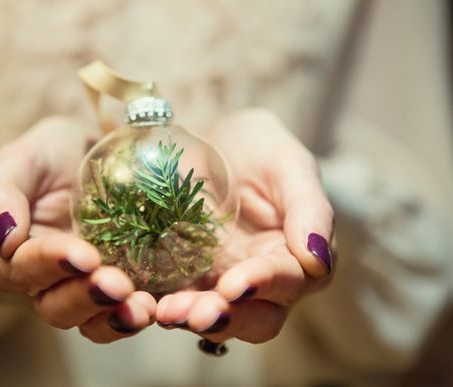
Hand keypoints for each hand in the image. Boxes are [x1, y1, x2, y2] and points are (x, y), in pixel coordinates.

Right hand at [0, 116, 155, 342]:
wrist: (89, 155)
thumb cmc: (49, 158)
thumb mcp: (21, 161)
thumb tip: (3, 239)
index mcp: (12, 256)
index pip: (24, 269)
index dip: (52, 263)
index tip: (83, 255)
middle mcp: (45, 283)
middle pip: (57, 306)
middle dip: (87, 298)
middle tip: (117, 285)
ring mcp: (82, 291)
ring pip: (90, 321)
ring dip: (115, 318)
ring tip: (142, 307)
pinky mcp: (117, 293)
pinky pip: (122, 315)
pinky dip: (136, 316)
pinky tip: (158, 306)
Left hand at [156, 108, 334, 343]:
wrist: (214, 142)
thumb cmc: (260, 149)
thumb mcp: (289, 165)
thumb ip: (309, 208)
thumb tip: (318, 260)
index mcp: (295, 257)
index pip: (289, 281)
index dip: (264, 285)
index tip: (236, 284)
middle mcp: (260, 280)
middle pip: (254, 318)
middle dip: (227, 319)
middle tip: (197, 314)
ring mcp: (219, 281)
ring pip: (213, 316)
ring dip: (191, 318)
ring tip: (167, 312)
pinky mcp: (184, 276)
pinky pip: (174, 297)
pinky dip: (160, 304)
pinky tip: (143, 300)